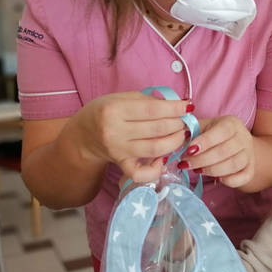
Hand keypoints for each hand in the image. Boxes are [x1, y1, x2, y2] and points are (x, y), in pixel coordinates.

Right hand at [71, 92, 190, 181]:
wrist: (83, 135)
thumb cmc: (105, 112)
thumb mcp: (120, 98)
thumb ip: (147, 100)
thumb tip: (175, 105)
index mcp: (114, 110)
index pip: (152, 110)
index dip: (175, 108)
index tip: (188, 106)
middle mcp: (115, 131)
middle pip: (157, 129)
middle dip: (178, 124)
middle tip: (186, 120)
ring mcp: (118, 151)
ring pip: (155, 149)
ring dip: (175, 142)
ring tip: (182, 134)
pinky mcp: (121, 165)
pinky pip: (142, 173)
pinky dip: (157, 169)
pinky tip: (165, 159)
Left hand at [179, 115, 253, 188]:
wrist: (237, 144)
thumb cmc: (214, 135)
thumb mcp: (203, 127)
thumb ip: (190, 131)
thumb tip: (175, 138)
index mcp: (232, 123)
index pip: (221, 131)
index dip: (205, 142)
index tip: (188, 151)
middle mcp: (243, 137)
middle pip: (225, 151)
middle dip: (202, 160)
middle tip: (186, 164)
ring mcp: (249, 154)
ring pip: (233, 165)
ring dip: (212, 170)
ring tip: (197, 170)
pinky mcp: (251, 169)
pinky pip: (242, 178)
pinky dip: (228, 181)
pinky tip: (216, 178)